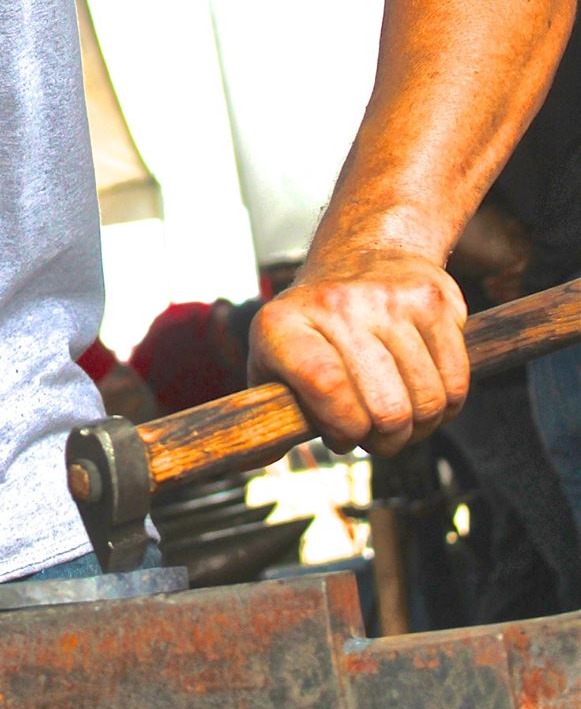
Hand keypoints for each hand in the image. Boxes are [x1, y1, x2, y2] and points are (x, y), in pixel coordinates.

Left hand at [248, 251, 468, 454]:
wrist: (364, 252)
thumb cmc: (314, 327)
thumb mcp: (272, 361)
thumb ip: (266, 414)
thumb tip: (251, 456)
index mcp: (283, 326)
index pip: (324, 385)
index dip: (343, 427)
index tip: (344, 437)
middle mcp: (335, 305)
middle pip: (385, 408)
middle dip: (386, 441)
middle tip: (376, 436)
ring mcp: (389, 299)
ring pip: (428, 401)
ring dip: (420, 427)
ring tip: (400, 417)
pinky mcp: (434, 299)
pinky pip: (457, 381)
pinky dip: (448, 405)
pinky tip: (424, 395)